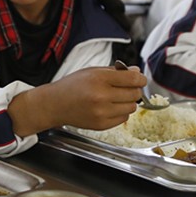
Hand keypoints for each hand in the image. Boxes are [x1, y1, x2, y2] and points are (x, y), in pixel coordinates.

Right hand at [9, 66, 146, 135]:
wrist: (55, 104)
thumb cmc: (72, 86)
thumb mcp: (92, 72)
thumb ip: (115, 71)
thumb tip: (136, 72)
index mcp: (99, 79)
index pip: (132, 79)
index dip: (140, 78)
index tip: (140, 79)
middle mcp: (101, 96)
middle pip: (134, 94)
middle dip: (134, 90)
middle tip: (127, 88)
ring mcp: (102, 112)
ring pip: (132, 107)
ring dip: (128, 102)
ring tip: (116, 98)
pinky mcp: (101, 125)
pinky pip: (123, 118)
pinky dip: (121, 112)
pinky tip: (110, 107)